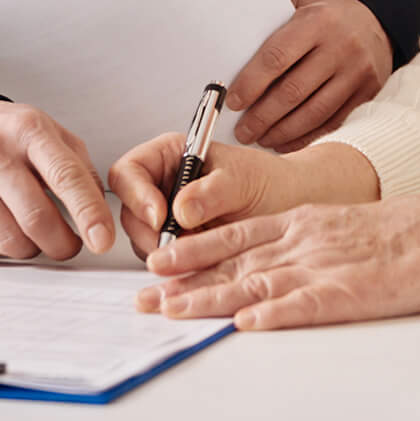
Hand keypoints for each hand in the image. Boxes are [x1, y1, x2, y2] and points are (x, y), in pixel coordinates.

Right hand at [0, 100, 114, 262]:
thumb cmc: (8, 135)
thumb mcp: (51, 134)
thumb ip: (80, 170)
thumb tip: (99, 215)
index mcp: (30, 131)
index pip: (66, 176)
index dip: (89, 213)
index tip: (102, 241)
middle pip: (37, 218)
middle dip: (62, 244)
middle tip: (68, 245)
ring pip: (10, 241)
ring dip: (30, 249)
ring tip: (31, 234)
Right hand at [107, 133, 308, 258]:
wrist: (290, 207)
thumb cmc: (269, 182)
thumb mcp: (243, 180)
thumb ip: (212, 191)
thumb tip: (180, 208)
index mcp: (171, 155)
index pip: (130, 171)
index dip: (136, 194)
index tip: (160, 217)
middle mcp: (163, 185)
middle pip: (130, 210)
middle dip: (148, 232)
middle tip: (176, 246)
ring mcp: (167, 216)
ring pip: (143, 238)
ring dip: (164, 252)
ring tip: (198, 251)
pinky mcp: (177, 244)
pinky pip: (163, 259)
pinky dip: (177, 265)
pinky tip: (201, 261)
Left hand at [135, 186, 419, 330]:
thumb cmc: (398, 232)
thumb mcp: (338, 223)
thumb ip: (302, 239)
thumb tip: (269, 264)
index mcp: (301, 222)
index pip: (235, 235)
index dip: (192, 248)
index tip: (157, 262)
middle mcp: (302, 241)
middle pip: (232, 262)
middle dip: (183, 281)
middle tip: (143, 298)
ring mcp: (323, 265)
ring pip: (256, 283)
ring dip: (210, 298)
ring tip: (172, 310)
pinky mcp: (349, 291)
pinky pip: (306, 304)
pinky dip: (274, 313)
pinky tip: (245, 323)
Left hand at [225, 0, 392, 150]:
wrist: (379, 19)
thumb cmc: (327, 15)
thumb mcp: (303, 6)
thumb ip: (275, 29)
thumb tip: (234, 65)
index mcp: (318, 21)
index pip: (277, 57)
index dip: (252, 83)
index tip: (234, 102)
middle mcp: (342, 46)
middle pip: (293, 91)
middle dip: (262, 116)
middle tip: (243, 131)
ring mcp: (358, 71)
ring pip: (314, 113)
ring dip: (282, 132)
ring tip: (261, 139)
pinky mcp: (369, 92)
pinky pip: (334, 122)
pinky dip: (307, 137)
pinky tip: (287, 141)